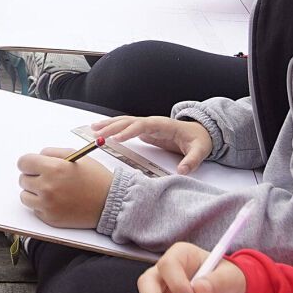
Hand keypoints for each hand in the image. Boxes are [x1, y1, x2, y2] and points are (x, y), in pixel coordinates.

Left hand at [14, 148, 112, 227]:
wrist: (109, 202)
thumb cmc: (95, 178)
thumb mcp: (76, 156)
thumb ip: (53, 153)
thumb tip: (37, 156)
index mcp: (53, 168)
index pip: (23, 162)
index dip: (29, 163)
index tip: (33, 166)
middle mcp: (47, 187)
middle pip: (23, 179)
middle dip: (33, 177)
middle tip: (47, 178)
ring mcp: (47, 205)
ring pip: (25, 196)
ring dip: (34, 192)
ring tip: (51, 190)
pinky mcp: (49, 218)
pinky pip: (34, 209)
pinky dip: (41, 205)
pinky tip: (57, 201)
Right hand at [88, 114, 211, 174]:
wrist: (199, 133)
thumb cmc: (198, 140)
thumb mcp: (199, 151)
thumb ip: (191, 161)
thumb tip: (182, 171)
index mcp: (164, 125)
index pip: (144, 125)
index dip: (130, 130)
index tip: (117, 137)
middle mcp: (153, 122)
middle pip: (130, 121)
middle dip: (113, 126)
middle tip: (98, 133)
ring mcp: (147, 125)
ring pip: (125, 122)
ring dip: (109, 125)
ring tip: (93, 129)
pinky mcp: (143, 130)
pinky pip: (125, 127)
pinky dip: (112, 127)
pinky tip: (100, 130)